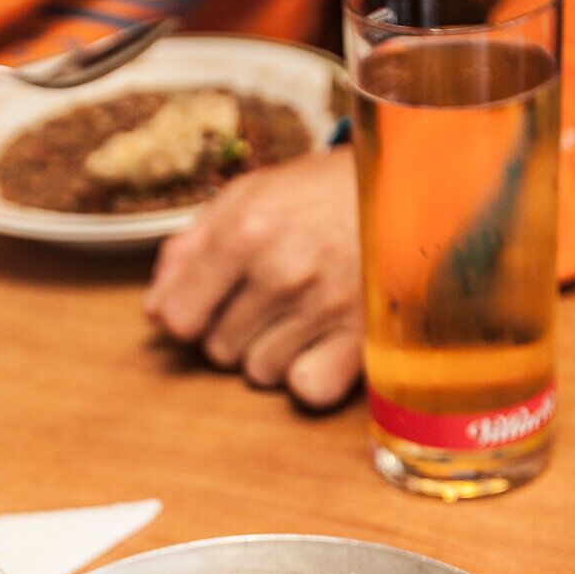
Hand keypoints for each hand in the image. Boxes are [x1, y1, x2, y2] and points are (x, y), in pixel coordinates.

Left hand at [144, 146, 362, 409]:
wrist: (420, 184)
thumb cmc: (328, 191)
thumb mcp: (254, 193)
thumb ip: (194, 246)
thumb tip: (154, 311)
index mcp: (246, 229)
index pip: (179, 317)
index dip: (189, 315)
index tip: (211, 302)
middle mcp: (282, 271)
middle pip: (217, 350)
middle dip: (236, 329)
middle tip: (272, 296)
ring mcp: (325, 308)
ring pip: (260, 372)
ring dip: (273, 351)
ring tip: (303, 311)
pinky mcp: (364, 338)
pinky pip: (306, 389)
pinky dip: (310, 374)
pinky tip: (324, 342)